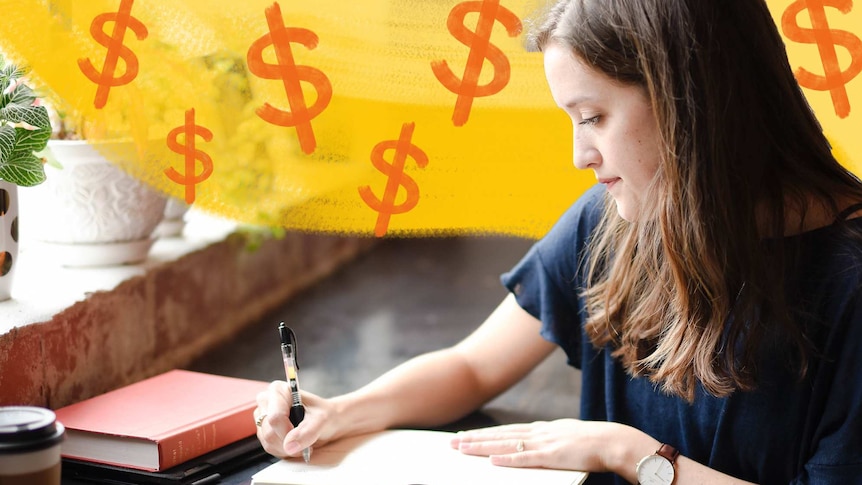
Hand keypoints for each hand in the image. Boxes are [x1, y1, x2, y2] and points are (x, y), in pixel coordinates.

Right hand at [254, 381, 335, 457]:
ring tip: (302, 440)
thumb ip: (308, 431)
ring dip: (288, 448)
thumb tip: (289, 446)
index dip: (288, 431)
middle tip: (306, 439)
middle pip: (269, 432)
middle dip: (289, 441)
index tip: (302, 435)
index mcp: (278, 390)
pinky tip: (295, 443)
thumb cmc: (325, 414)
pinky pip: (270, 448)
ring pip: (268, 442)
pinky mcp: (264, 431)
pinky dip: (285, 450)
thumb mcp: (322, 420)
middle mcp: (266, 402)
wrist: (329, 421)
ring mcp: (263, 417)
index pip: (275, 417)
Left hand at [450, 419, 634, 472]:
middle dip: (475, 439)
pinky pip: (525, 458)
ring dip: (483, 447)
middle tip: (452, 442)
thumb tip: (536, 446)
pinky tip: (491, 460)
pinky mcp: (552, 456)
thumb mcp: (566, 437)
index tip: (466, 436)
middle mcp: (539, 433)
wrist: (613, 441)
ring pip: (506, 444)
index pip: (507, 430)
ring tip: (462, 449)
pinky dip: (507, 459)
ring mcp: (544, 443)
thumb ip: (550, 441)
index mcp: (542, 429)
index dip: (485, 434)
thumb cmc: (593, 443)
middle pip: (500, 435)